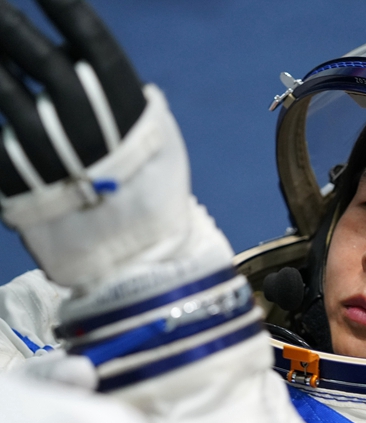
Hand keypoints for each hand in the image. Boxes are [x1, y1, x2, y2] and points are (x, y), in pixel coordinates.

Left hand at [0, 0, 232, 290]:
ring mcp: (53, 164)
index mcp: (132, 122)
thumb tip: (77, 52)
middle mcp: (92, 137)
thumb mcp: (158, 143)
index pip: (95, 48)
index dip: (67, 10)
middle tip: (0, 9)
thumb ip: (122, 98)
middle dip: (14, 27)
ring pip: (8, 98)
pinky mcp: (21, 190)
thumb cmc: (149, 195)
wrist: (136, 262)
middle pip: (46, 65)